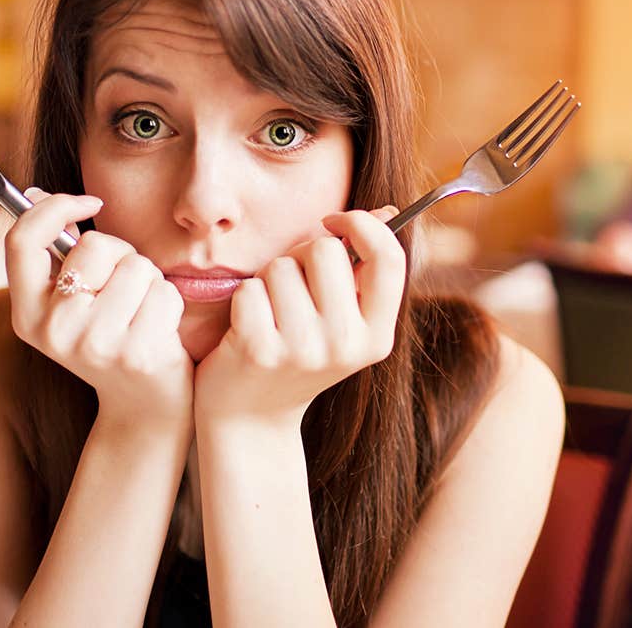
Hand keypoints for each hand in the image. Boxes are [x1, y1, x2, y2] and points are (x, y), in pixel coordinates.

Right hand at [5, 189, 192, 428]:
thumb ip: (56, 255)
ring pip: (136, 266)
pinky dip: (170, 303)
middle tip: (123, 291)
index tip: (90, 203)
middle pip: (95, 246)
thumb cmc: (110, 338)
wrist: (142, 406)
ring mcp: (94, 343)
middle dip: (121, 255)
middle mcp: (54, 330)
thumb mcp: (70, 303)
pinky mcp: (136, 352)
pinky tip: (160, 331)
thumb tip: (36, 193)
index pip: (21, 241)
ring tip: (142, 313)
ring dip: (150, 281)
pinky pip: (163, 291)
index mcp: (26, 315)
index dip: (54, 208)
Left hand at [193, 206, 404, 427]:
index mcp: (377, 336)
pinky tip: (245, 328)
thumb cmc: (295, 355)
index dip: (363, 225)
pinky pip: (250, 288)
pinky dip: (243, 299)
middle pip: (326, 251)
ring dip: (268, 280)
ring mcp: (303, 350)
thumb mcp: (341, 322)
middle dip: (301, 256)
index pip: (389, 258)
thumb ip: (363, 271)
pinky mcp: (259, 350)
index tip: (334, 222)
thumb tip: (386, 211)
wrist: (250, 419)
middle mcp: (346, 345)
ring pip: (282, 266)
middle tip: (290, 287)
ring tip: (268, 314)